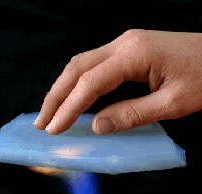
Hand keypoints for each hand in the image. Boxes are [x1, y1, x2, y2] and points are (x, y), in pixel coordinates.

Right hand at [33, 29, 201, 134]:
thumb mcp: (173, 102)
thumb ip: (133, 114)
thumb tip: (98, 126)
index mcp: (134, 53)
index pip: (90, 83)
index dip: (68, 108)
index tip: (55, 128)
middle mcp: (124, 43)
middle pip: (77, 68)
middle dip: (56, 96)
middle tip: (42, 121)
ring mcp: (125, 44)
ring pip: (82, 65)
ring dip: (63, 88)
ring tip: (51, 111)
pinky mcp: (128, 50)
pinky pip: (95, 65)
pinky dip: (79, 84)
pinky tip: (72, 97)